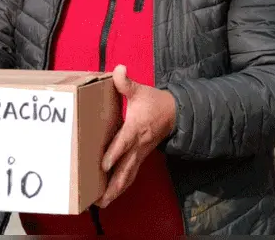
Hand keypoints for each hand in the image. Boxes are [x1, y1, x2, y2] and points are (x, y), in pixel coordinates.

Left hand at [97, 65, 176, 207]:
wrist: (174, 114)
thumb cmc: (154, 102)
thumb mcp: (140, 90)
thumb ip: (126, 83)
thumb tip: (118, 69)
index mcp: (135, 128)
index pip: (124, 143)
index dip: (114, 154)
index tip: (103, 165)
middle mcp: (138, 145)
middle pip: (125, 168)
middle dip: (113, 184)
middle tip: (99, 199)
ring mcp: (140, 153)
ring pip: (128, 176)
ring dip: (116, 190)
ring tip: (102, 203)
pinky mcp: (141, 157)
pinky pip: (131, 174)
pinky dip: (121, 186)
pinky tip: (111, 195)